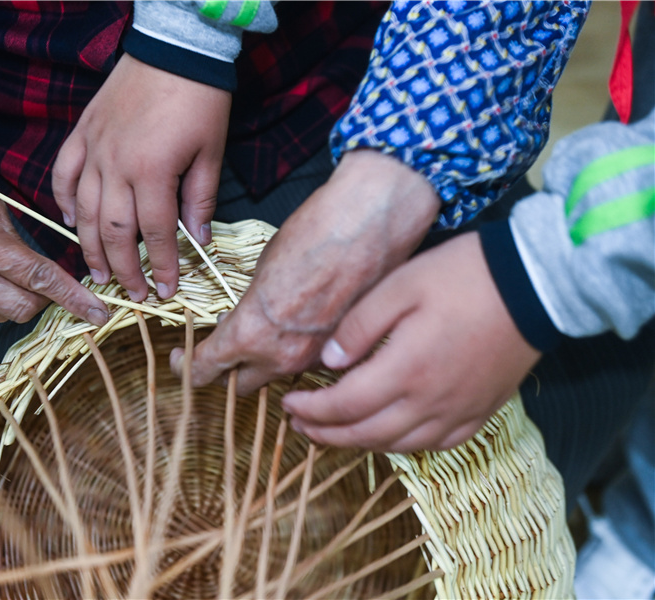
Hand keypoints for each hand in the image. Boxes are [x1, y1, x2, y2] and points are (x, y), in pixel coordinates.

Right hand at [51, 54, 230, 301]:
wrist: (174, 49)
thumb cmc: (200, 100)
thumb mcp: (211, 153)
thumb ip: (201, 199)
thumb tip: (200, 239)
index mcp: (153, 172)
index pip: (157, 234)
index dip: (163, 266)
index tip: (167, 290)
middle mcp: (116, 166)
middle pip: (115, 232)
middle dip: (125, 269)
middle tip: (133, 293)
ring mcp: (95, 150)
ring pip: (85, 211)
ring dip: (91, 247)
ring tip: (98, 274)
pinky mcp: (82, 134)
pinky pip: (64, 175)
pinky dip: (65, 202)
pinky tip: (72, 222)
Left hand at [171, 150, 439, 394]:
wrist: (369, 224)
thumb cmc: (313, 235)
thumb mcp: (262, 271)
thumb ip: (248, 309)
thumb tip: (242, 320)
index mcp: (251, 335)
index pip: (205, 370)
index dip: (187, 367)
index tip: (181, 360)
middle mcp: (282, 358)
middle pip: (240, 386)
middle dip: (227, 371)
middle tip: (222, 353)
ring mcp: (315, 360)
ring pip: (277, 378)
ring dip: (265, 364)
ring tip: (264, 336)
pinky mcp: (342, 351)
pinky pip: (307, 364)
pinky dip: (297, 354)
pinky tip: (299, 329)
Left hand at [282, 232, 541, 452]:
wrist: (535, 284)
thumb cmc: (463, 276)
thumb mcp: (400, 286)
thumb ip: (359, 326)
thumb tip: (328, 362)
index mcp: (405, 370)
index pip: (343, 406)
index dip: (311, 411)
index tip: (289, 404)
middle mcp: (430, 402)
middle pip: (366, 435)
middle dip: (326, 434)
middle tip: (299, 426)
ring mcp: (458, 412)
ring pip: (398, 446)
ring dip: (359, 444)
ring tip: (334, 434)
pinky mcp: (480, 412)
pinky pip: (435, 445)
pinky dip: (402, 446)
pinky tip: (389, 437)